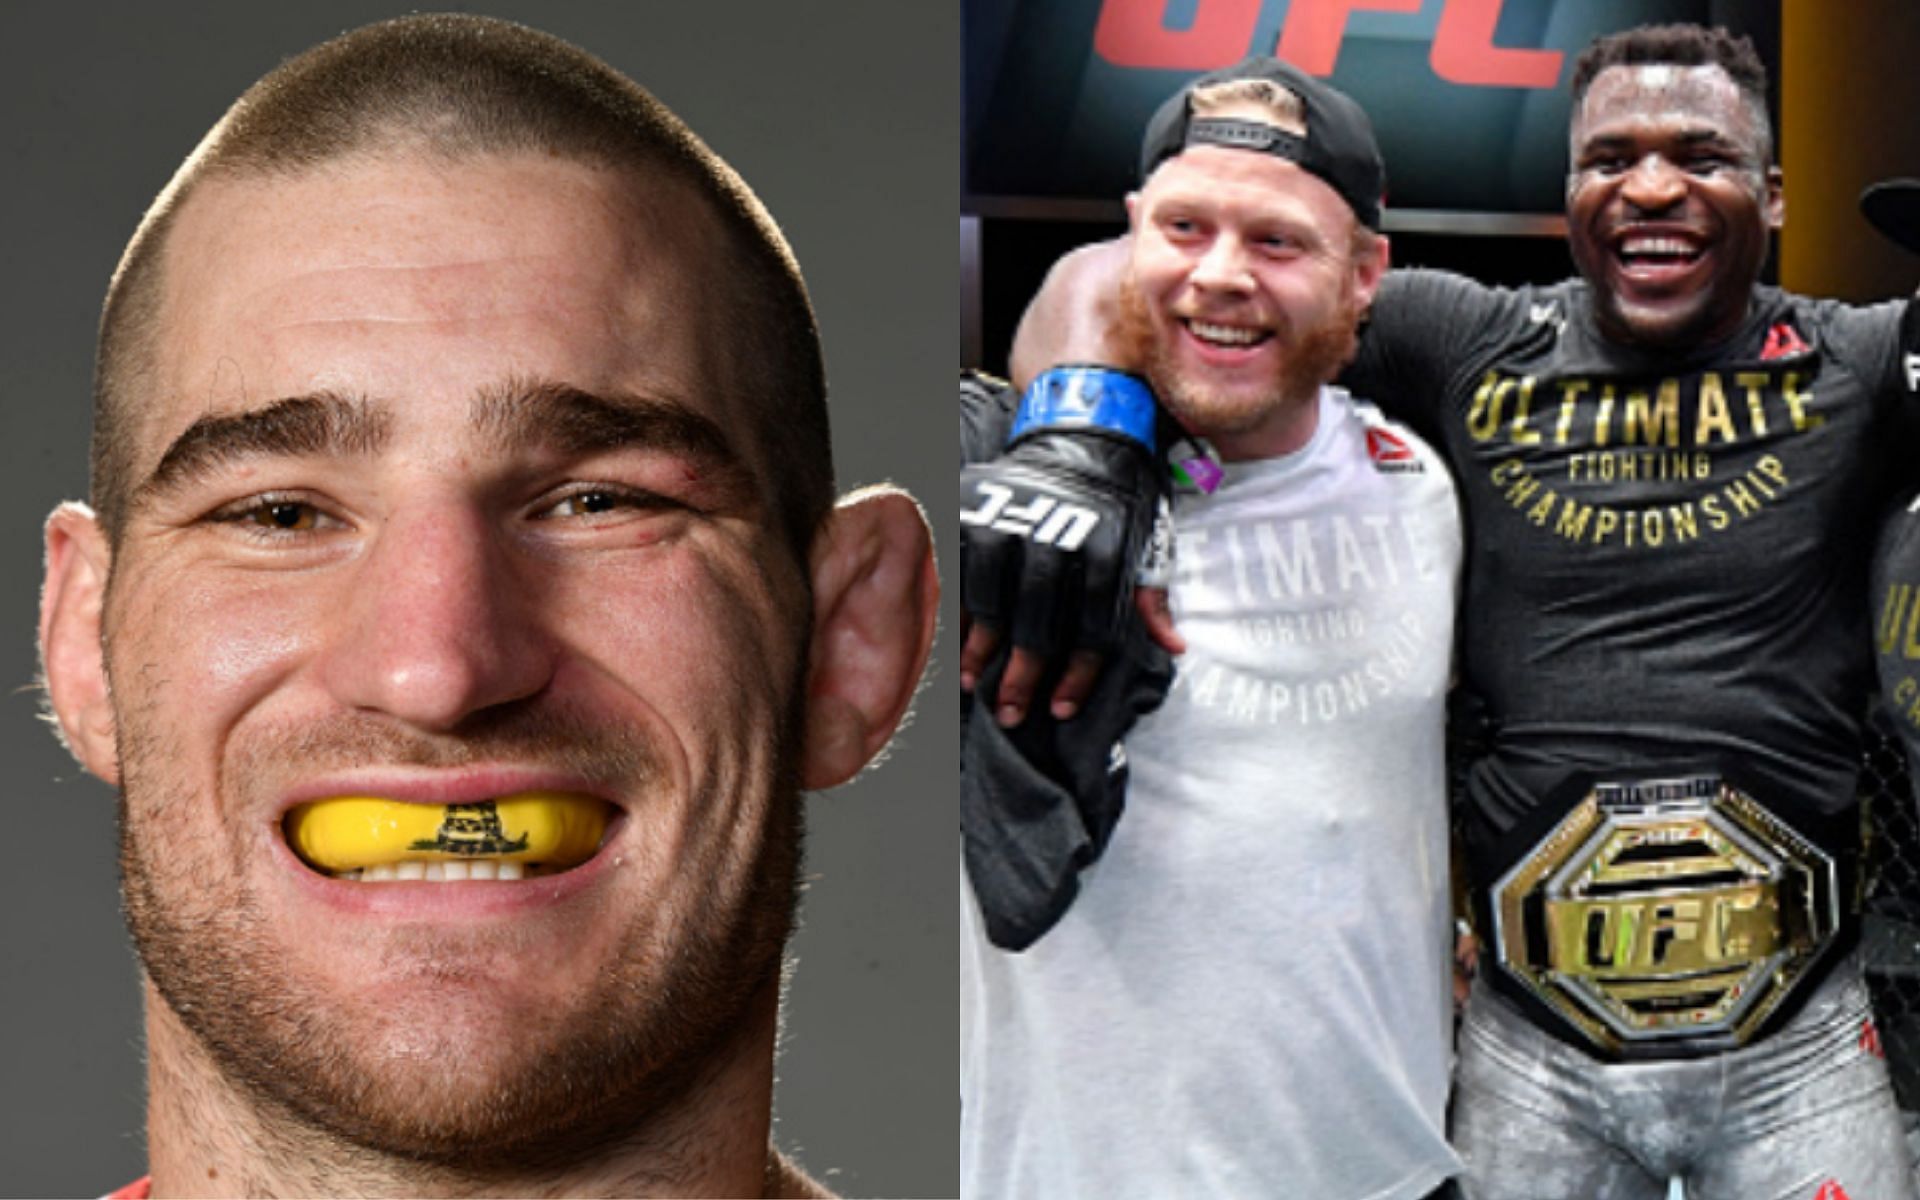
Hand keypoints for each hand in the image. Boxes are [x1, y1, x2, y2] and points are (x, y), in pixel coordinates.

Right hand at [960, 369, 1167, 724]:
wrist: (1083, 430)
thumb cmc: (1121, 498)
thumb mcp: (1149, 539)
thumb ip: (1151, 596)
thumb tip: (1172, 647)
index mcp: (1106, 544)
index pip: (1092, 622)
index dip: (1078, 673)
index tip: (1062, 710)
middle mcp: (1057, 532)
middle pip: (1038, 619)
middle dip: (1024, 673)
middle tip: (1012, 712)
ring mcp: (1009, 518)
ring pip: (992, 598)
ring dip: (982, 648)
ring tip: (975, 683)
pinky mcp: (973, 506)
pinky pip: (959, 569)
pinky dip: (957, 609)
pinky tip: (957, 640)